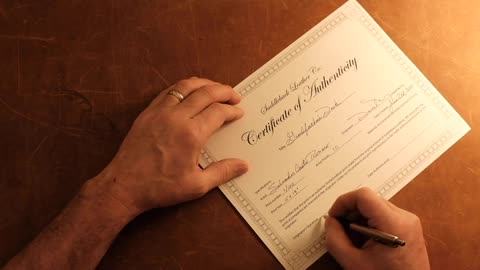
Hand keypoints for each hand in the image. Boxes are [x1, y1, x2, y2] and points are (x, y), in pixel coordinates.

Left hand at [95, 77, 248, 215]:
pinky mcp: (147, 112)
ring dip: (204, 83)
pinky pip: (168, 91)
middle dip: (224, 91)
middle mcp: (177, 117)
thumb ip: (222, 172)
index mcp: (192, 134)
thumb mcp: (197, 185)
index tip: (239, 112)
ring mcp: (160, 112)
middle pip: (206, 93)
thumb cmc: (161, 187)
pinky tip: (189, 91)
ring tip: (215, 87)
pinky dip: (183, 87)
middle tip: (235, 95)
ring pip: (186, 86)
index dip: (232, 110)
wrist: (125, 185)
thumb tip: (244, 165)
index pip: (218, 111)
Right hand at [325, 188, 429, 269]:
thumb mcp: (352, 262)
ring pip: (375, 205)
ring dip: (359, 216)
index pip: (363, 195)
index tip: (334, 216)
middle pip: (369, 199)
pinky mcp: (409, 227)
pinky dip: (369, 221)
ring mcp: (409, 222)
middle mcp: (405, 217)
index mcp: (393, 223)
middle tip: (340, 228)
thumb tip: (331, 221)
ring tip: (352, 236)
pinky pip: (384, 214)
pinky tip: (365, 238)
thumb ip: (335, 239)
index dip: (343, 202)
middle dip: (350, 210)